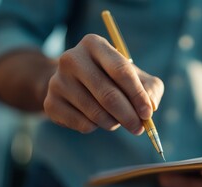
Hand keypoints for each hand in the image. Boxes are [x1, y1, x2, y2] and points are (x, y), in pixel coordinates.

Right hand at [43, 34, 163, 133]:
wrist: (74, 84)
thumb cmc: (113, 79)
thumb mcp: (137, 77)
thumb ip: (151, 89)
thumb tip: (151, 106)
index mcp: (95, 44)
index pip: (121, 71)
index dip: (137, 95)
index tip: (148, 113)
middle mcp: (72, 58)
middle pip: (108, 95)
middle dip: (129, 116)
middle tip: (139, 128)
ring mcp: (58, 81)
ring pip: (96, 113)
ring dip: (114, 123)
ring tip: (117, 120)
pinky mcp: (50, 103)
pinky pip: (83, 124)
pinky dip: (96, 127)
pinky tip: (96, 118)